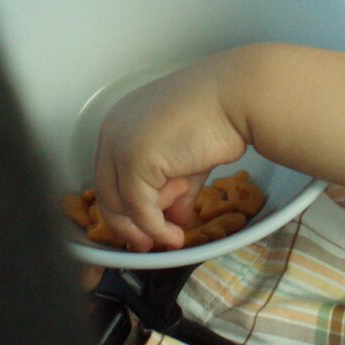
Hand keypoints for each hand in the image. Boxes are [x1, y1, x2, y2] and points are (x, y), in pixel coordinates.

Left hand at [93, 52, 249, 250]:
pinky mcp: (133, 159)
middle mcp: (113, 130)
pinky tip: (176, 235)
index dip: (126, 207)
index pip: (112, 174)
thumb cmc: (219, 116)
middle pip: (107, 192)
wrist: (237, 99)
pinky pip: (139, 209)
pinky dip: (156, 228)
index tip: (142, 231)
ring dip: (152, 223)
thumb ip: (176, 186)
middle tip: (149, 245)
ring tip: (180, 219)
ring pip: (121, 205)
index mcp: (122, 122)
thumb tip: (177, 219)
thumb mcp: (188, 158)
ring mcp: (119, 144)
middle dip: (130, 224)